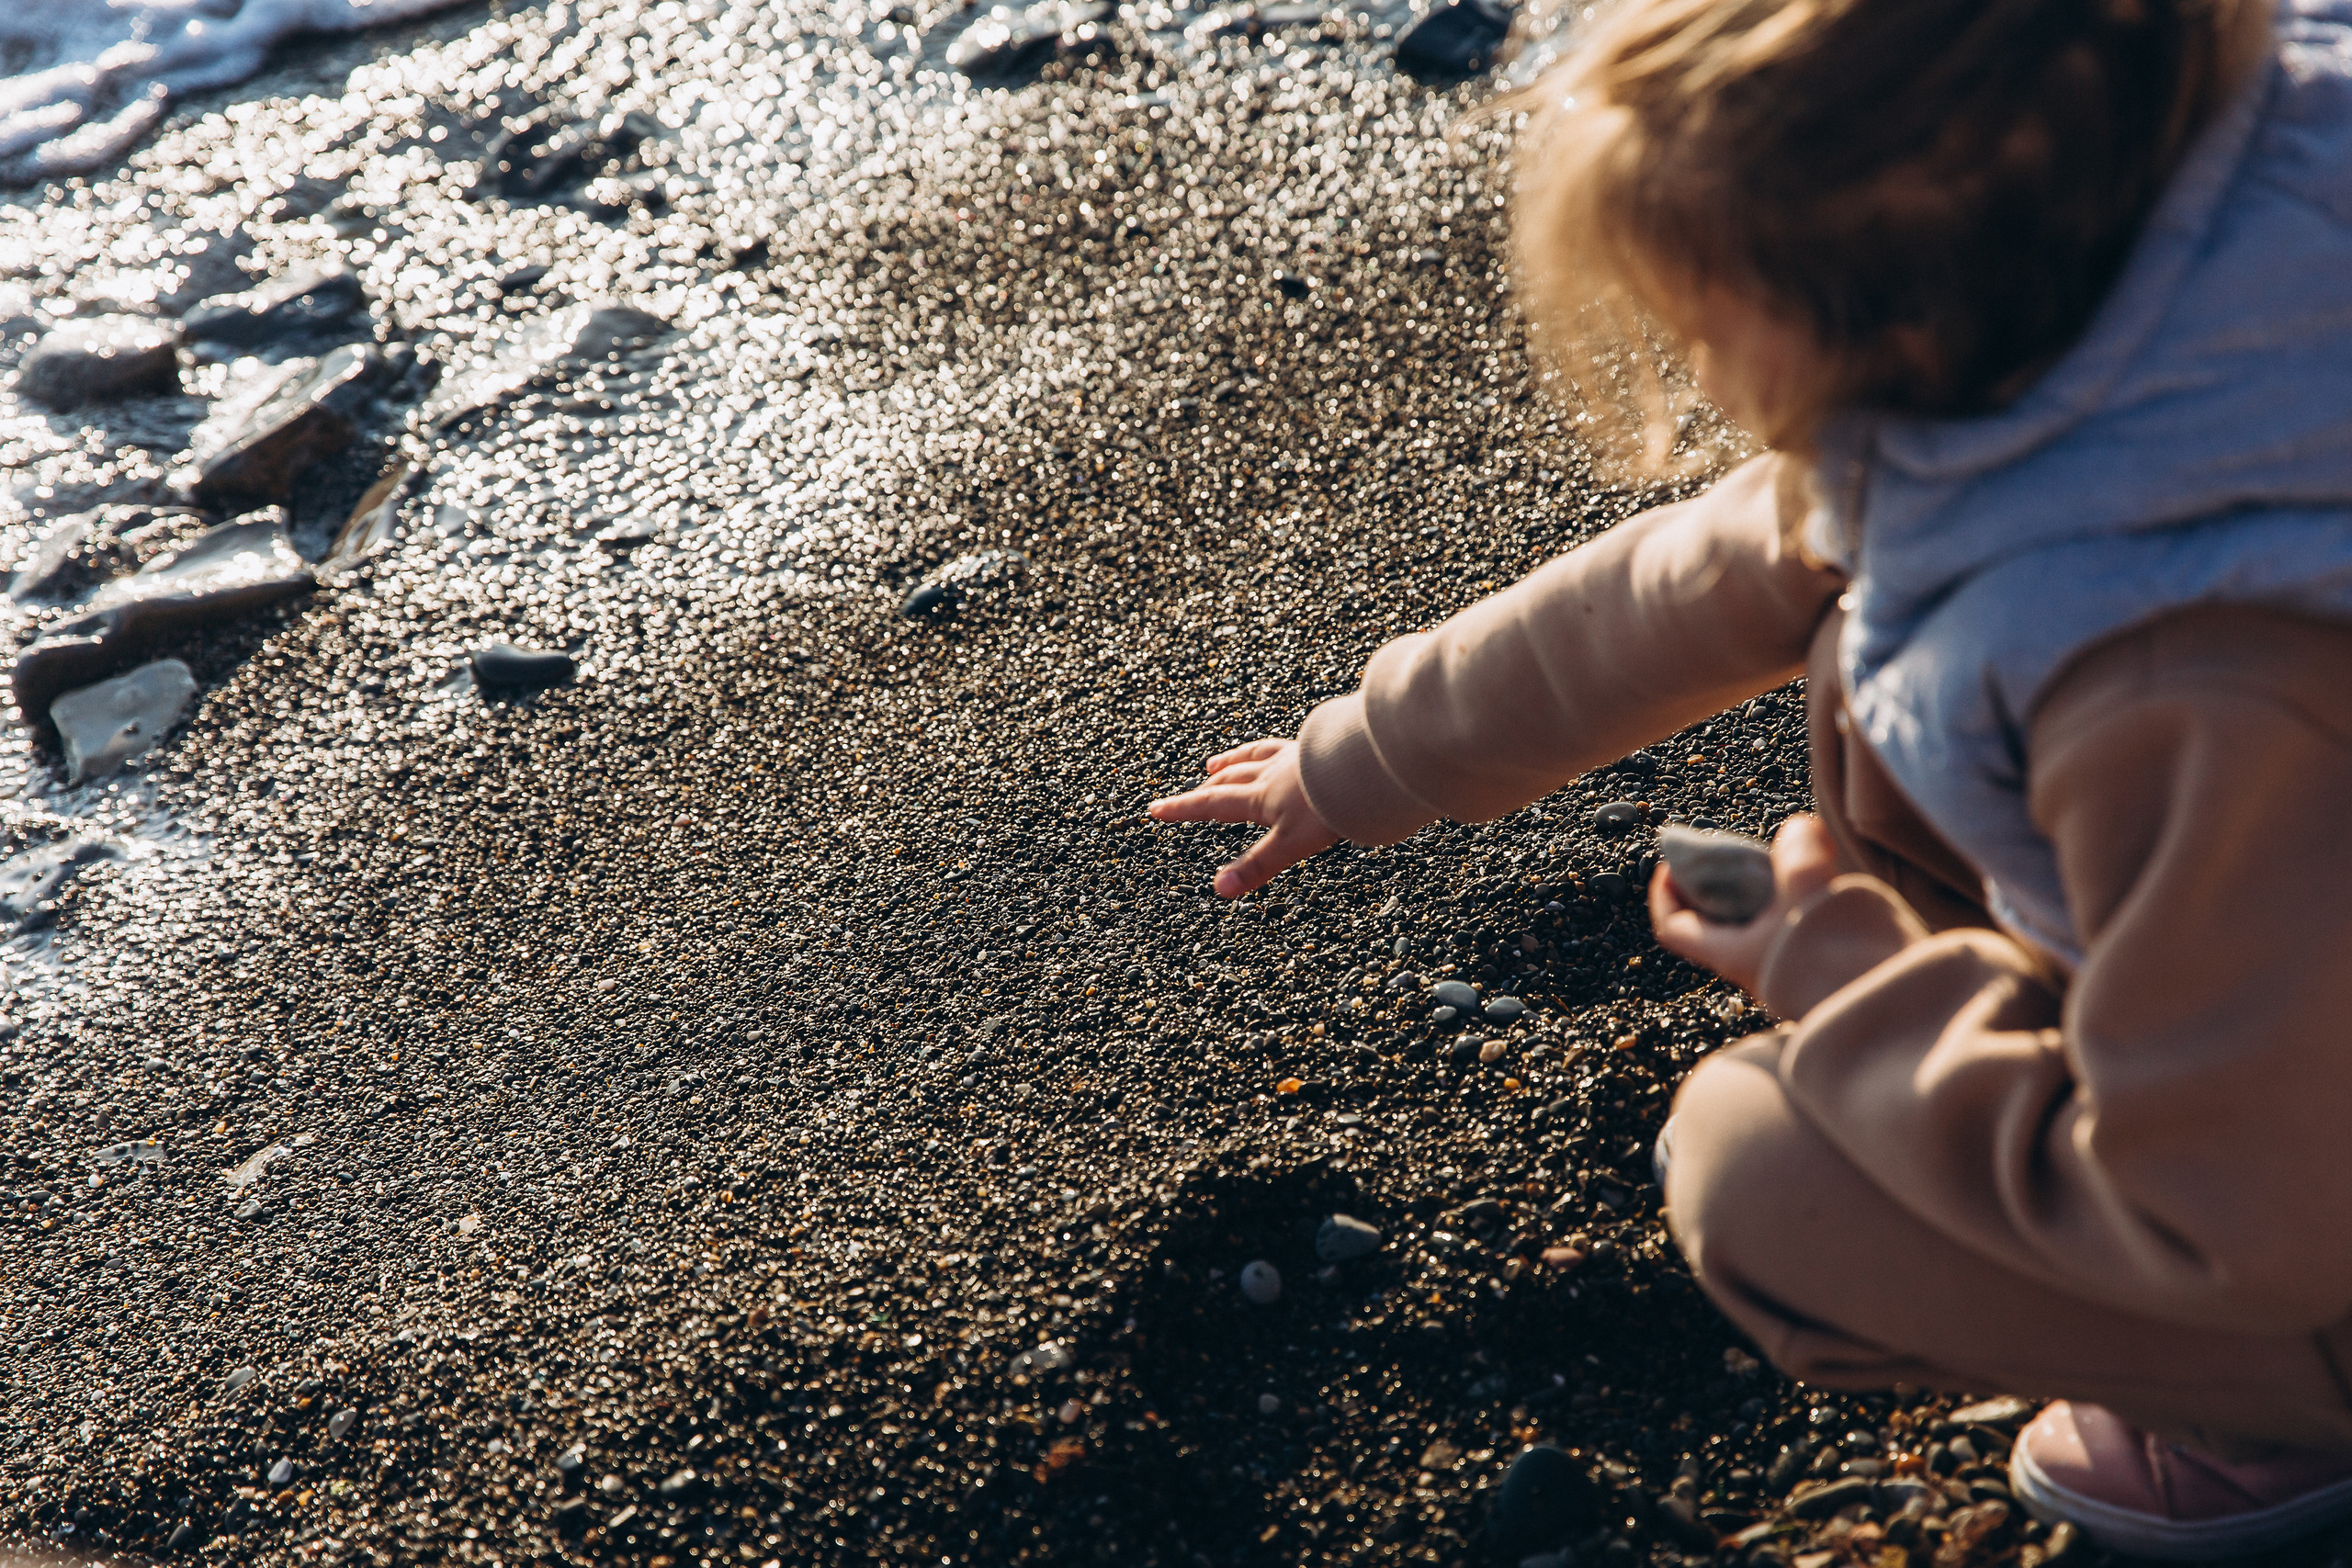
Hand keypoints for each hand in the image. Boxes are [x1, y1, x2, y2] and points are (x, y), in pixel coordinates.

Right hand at [1147, 738, 1339, 897]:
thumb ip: (1257, 865)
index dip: (1182, 808)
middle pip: (1229, 779)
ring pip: (1254, 757)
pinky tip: (1280, 751)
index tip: (1156, 809)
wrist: (1366, 768)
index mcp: (1260, 797)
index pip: (1211, 804)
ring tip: (1217, 764)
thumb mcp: (1290, 844)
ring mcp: (1295, 758)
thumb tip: (1219, 889)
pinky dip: (1271, 750)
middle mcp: (1272, 773)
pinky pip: (1285, 747)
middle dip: (1205, 789)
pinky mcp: (1318, 748)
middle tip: (1190, 795)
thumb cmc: (1329, 807)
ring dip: (1232, 762)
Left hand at [1649, 814, 1839, 995]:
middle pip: (1714, 924)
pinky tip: (1821, 890)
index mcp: (1730, 954)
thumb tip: (1800, 829)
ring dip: (1761, 896)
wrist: (1884, 1011)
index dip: (1664, 894)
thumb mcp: (1810, 890)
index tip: (1672, 864)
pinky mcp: (1813, 975)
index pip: (1673, 927)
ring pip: (1755, 928)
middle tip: (1736, 856)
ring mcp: (1782, 974)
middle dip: (1719, 886)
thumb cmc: (1836, 961)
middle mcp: (1750, 969)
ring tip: (1783, 865)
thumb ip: (1799, 852)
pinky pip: (1789, 936)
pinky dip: (1792, 909)